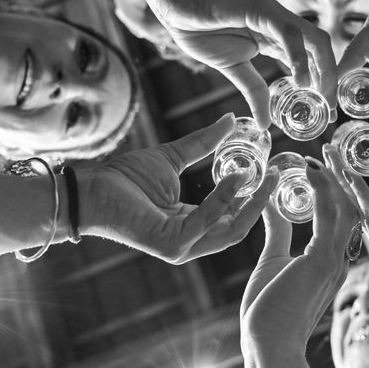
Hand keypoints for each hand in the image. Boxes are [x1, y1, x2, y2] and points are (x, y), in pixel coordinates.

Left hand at [77, 113, 278, 263]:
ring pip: (230, 229)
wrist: (90, 188)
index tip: (271, 170)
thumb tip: (230, 119)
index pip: (233, 217)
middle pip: (238, 227)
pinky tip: (237, 176)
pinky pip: (207, 220)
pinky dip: (225, 197)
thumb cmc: (126, 178)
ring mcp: (181, 248)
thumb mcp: (174, 158)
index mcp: (192, 225)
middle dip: (261, 202)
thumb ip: (203, 143)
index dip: (254, 196)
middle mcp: (190, 242)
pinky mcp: (171, 245)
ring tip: (265, 174)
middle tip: (278, 173)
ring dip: (251, 201)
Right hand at [149, 0, 337, 128]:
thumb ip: (253, 91)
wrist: (175, 4)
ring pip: (314, 40)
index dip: (323, 83)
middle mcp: (282, 26)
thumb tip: (265, 124)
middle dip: (331, 79)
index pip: (312, 60)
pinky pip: (289, 34)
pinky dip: (299, 57)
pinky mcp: (261, 9)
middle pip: (321, 50)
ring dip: (324, 70)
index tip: (327, 110)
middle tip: (332, 109)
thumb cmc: (200, 29)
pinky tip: (301, 80)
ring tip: (323, 97)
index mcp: (277, 39)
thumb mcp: (233, 69)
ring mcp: (274, 16)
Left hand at [241, 159, 357, 352]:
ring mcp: (334, 260)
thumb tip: (271, 205)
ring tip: (324, 154)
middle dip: (340, 179)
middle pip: (348, 209)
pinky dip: (322, 192)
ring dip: (333, 179)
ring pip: (343, 209)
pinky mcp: (322, 261)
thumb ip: (278, 231)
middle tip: (330, 151)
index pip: (341, 217)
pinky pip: (328, 218)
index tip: (324, 166)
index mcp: (329, 259)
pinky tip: (312, 171)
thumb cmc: (269, 308)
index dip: (335, 190)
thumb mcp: (273, 259)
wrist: (268, 342)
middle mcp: (338, 258)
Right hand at [324, 134, 368, 270]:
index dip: (342, 170)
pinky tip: (350, 175)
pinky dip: (359, 193)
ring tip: (330, 159)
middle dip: (333, 173)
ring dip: (341, 180)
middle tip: (321, 151)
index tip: (330, 149)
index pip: (355, 191)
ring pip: (354, 205)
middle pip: (348, 198)